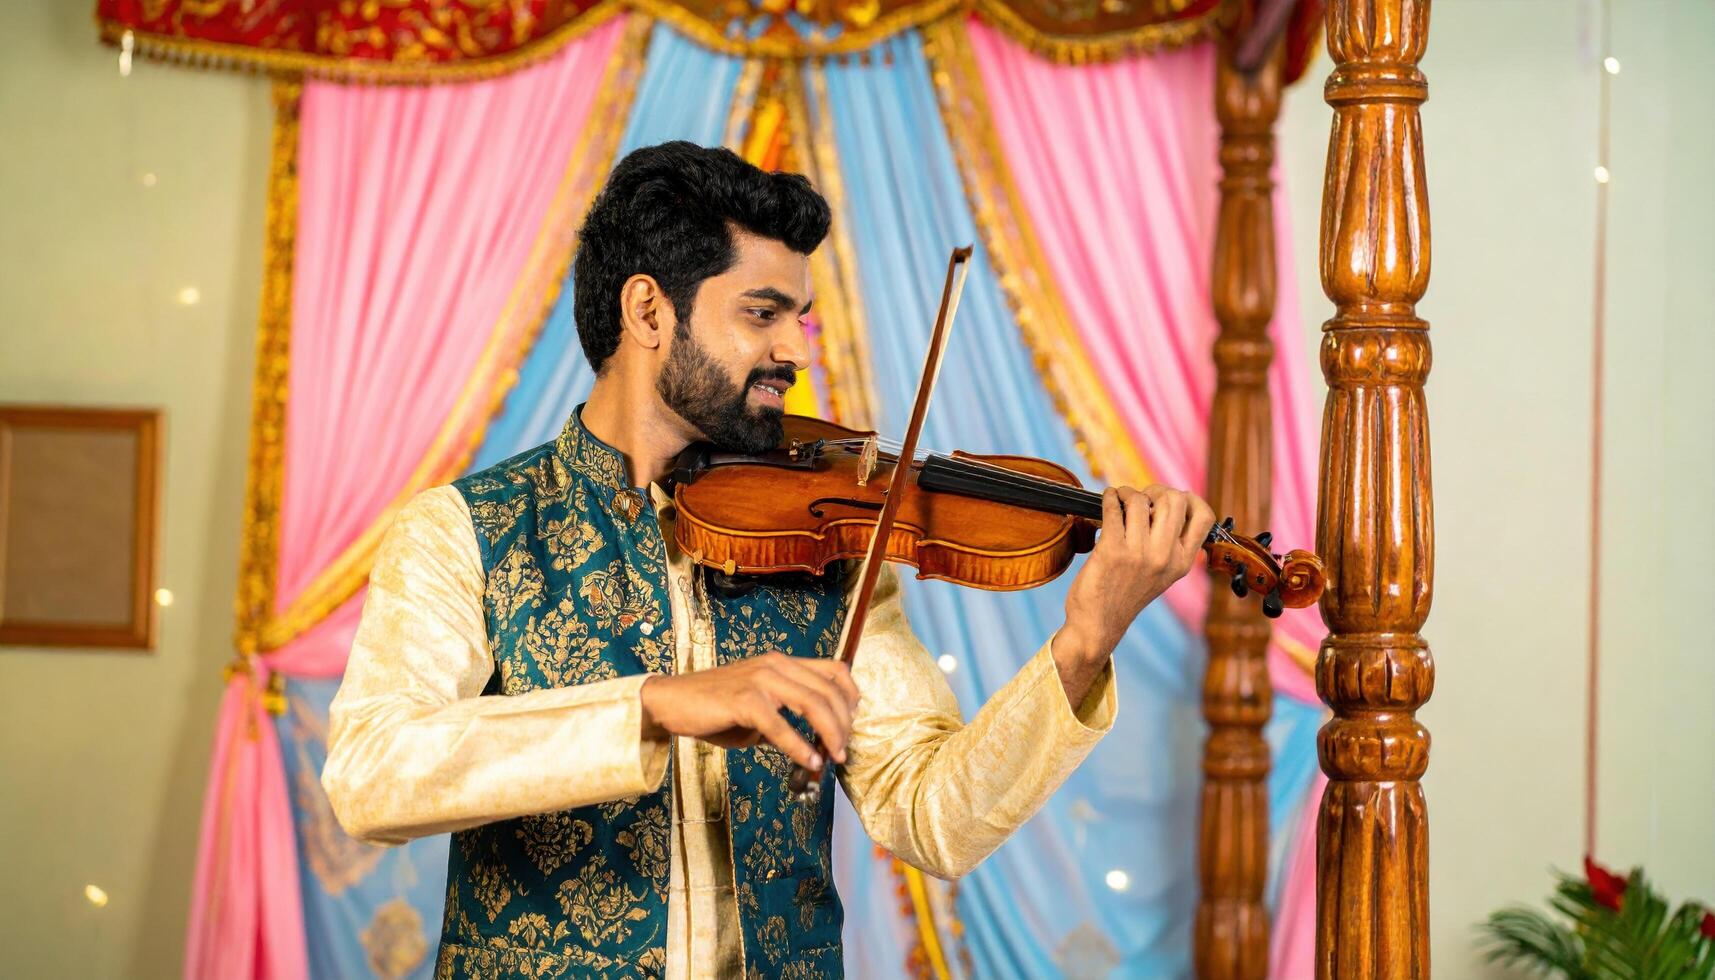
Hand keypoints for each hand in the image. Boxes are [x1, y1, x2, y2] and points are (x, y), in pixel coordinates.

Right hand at [638, 653, 860, 772]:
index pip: (834, 670)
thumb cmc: (715, 708)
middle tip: (843, 751)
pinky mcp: (745, 699)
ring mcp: (760, 679)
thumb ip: (786, 719)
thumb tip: (814, 747)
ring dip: (830, 734)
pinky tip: (808, 762)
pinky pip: (781, 725)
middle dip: (844, 724)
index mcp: (781, 663)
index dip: (850, 697)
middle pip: (829, 690)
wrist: (672, 702)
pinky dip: (799, 747)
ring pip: (813, 703)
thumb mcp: (758, 709)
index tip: (852, 724)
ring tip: (832, 757)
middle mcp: (775, 665)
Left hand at [1058, 485, 1214, 663]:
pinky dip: (1109, 496)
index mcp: (1183, 562)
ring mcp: (1139, 553)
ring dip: (1126, 492)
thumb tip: (1166, 501)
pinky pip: (1113, 507)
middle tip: (1142, 497)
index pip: (1204, 516)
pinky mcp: (1112, 550)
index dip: (1189, 498)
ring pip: (1140, 500)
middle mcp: (1165, 557)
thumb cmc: (1127, 593)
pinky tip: (1107, 499)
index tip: (1171, 499)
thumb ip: (1171, 544)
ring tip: (1119, 499)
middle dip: (1155, 490)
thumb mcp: (1162, 573)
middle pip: (1174, 499)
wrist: (1099, 623)